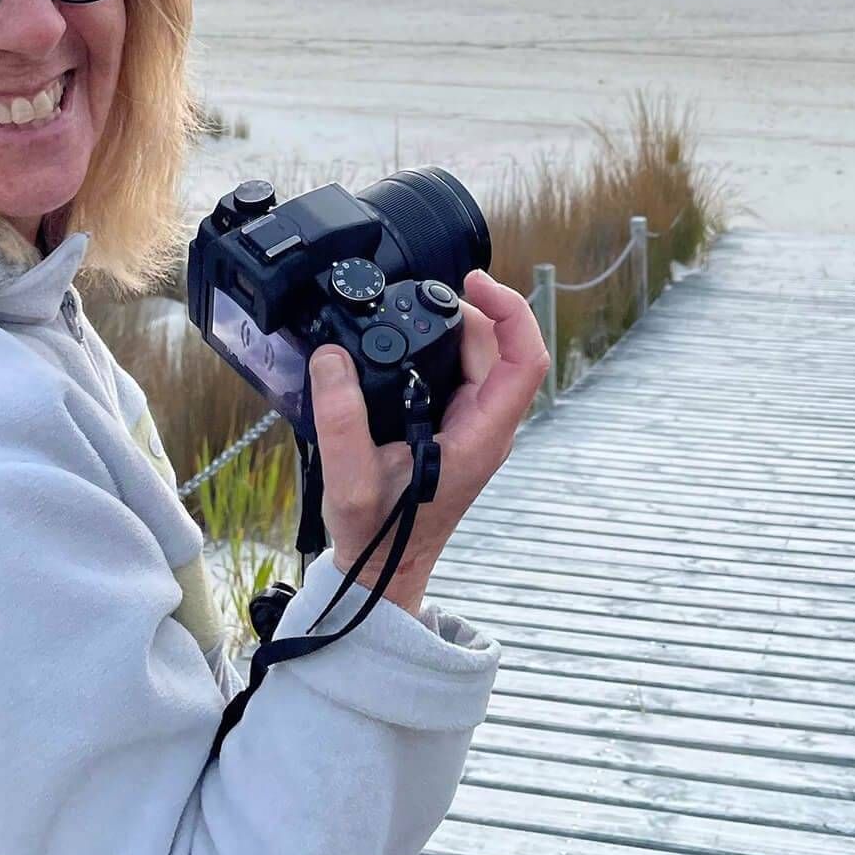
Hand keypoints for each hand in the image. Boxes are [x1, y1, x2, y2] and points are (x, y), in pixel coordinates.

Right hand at [307, 271, 550, 617]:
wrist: (383, 570)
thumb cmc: (378, 535)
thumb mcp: (350, 481)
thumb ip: (340, 420)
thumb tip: (331, 357)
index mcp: (480, 437)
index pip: (524, 360)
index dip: (509, 311)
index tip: (469, 285)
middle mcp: (487, 426)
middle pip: (500, 347)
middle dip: (466, 311)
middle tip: (417, 298)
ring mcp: (474, 426)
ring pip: (482, 357)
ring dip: (451, 329)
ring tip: (410, 313)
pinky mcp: (456, 425)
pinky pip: (463, 372)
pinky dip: (440, 347)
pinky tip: (409, 341)